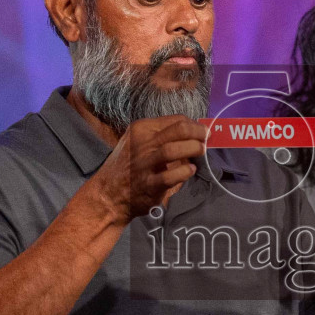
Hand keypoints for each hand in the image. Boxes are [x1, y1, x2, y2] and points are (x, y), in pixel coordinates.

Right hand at [88, 115, 206, 221]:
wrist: (108, 194)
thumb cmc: (129, 167)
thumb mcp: (139, 143)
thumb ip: (162, 137)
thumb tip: (194, 133)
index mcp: (141, 129)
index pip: (175, 119)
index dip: (194, 124)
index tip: (202, 131)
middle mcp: (142, 143)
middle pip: (178, 130)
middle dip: (198, 133)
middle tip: (206, 139)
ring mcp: (144, 164)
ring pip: (174, 149)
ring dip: (193, 149)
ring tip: (201, 152)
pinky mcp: (148, 184)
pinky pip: (171, 175)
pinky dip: (185, 172)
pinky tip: (190, 171)